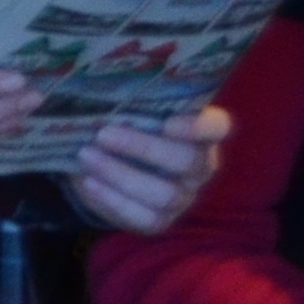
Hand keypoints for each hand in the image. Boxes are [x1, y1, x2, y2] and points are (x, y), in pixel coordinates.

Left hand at [69, 105, 228, 233]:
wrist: (105, 167)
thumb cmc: (120, 129)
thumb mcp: (125, 112)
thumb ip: (125, 102)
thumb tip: (91, 83)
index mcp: (199, 134)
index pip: (217, 127)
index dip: (199, 126)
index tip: (169, 121)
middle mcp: (200, 167)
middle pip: (187, 161)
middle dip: (143, 147)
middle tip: (103, 133)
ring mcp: (183, 196)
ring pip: (164, 193)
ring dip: (121, 174)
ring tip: (86, 156)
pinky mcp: (161, 220)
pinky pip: (144, 217)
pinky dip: (113, 200)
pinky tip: (88, 182)